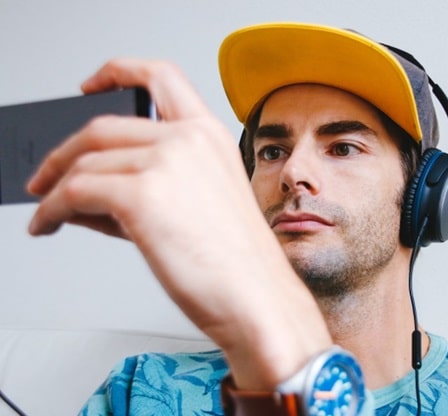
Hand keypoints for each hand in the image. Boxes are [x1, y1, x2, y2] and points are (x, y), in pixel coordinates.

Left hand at [27, 58, 331, 388]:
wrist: (255, 298)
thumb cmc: (238, 262)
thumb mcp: (199, 205)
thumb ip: (146, 184)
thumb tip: (86, 188)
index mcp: (210, 136)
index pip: (160, 76)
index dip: (117, 72)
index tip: (91, 86)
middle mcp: (188, 139)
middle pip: (102, 126)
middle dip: (63, 152)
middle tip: (46, 176)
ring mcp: (166, 163)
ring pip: (85, 161)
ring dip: (55, 187)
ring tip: (50, 211)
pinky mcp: (140, 195)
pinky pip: (74, 192)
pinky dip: (51, 208)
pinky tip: (49, 223)